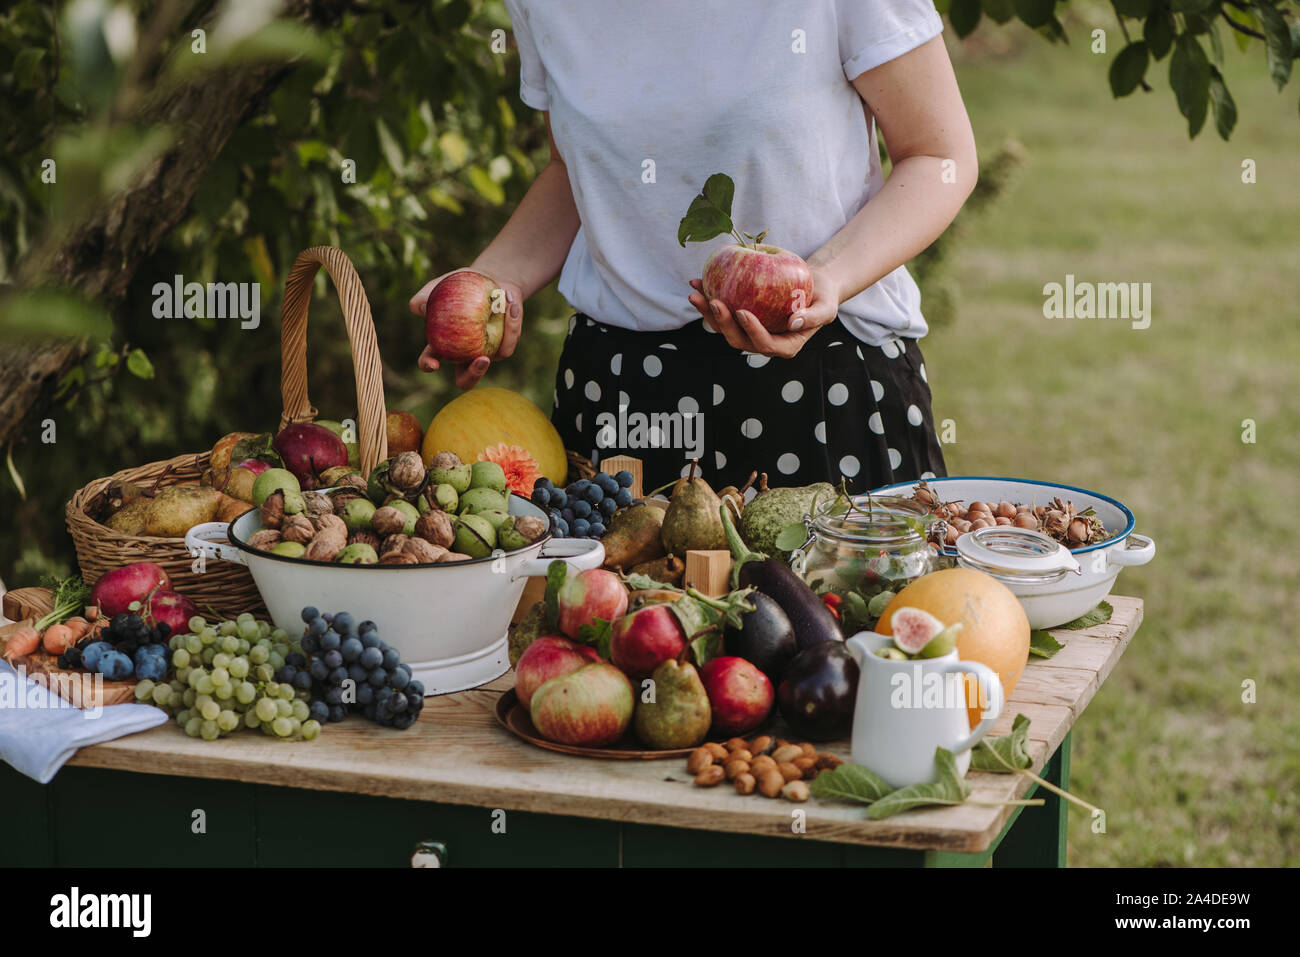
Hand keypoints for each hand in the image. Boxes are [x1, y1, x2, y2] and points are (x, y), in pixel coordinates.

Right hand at [409, 269, 524, 389]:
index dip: (428, 365)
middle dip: (473, 375)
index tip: (433, 364)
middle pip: (465, 380)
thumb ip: (426, 295)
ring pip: (495, 357)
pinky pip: (509, 341)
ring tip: (504, 305)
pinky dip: (512, 321)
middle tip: (482, 360)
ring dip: (503, 332)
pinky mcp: (504, 346)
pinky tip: (510, 302)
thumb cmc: (460, 285)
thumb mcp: (441, 285)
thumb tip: (419, 307)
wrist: (491, 280)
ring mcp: (485, 353)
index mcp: (441, 345)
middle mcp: (463, 355)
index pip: (430, 361)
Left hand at [687, 266, 841, 357]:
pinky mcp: (739, 318)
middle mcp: (762, 341)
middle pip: (737, 339)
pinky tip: (698, 282)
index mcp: (783, 345)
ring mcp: (748, 331)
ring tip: (696, 293)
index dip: (752, 331)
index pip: (764, 344)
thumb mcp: (827, 307)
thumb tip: (795, 322)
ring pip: (724, 327)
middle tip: (714, 301)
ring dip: (707, 312)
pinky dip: (708, 297)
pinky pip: (721, 311)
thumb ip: (814, 317)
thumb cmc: (822, 299)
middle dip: (722, 323)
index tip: (742, 312)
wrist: (813, 288)